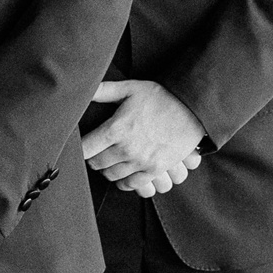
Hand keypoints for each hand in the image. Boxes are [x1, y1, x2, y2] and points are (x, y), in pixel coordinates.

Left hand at [80, 80, 205, 194]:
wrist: (193, 109)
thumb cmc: (161, 96)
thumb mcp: (131, 88)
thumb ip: (104, 90)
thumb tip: (83, 88)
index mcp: (116, 128)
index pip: (85, 149)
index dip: (78, 148)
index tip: (78, 144)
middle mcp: (126, 149)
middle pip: (96, 164)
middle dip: (92, 158)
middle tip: (94, 151)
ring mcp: (141, 162)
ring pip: (111, 175)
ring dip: (106, 169)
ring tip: (108, 160)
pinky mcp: (154, 170)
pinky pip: (130, 184)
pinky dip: (122, 181)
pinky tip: (122, 172)